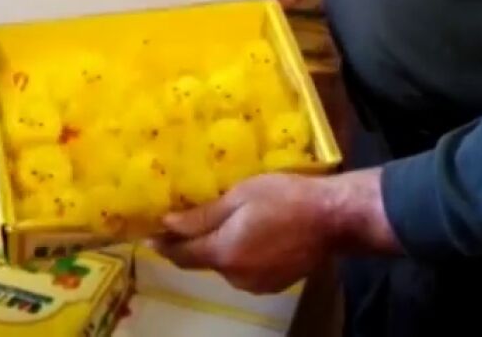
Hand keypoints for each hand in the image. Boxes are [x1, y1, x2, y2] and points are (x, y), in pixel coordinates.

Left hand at [152, 170, 399, 293]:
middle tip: (188, 219)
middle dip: (194, 243)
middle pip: (203, 261)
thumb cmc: (285, 197)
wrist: (333, 218)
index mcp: (223, 253)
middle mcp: (235, 276)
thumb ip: (202, 216)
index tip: (148, 235)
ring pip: (226, 265)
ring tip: (229, 222)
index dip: (163, 244)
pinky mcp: (274, 284)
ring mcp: (256, 284)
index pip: (182, 254)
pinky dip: (242, 254)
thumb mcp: (240, 196)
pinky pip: (246, 269)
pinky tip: (254, 235)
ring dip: (221, 248)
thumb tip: (167, 225)